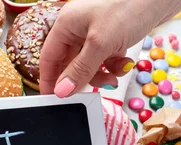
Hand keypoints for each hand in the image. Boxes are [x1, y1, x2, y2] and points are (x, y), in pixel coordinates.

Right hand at [40, 0, 180, 96]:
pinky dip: (114, 64)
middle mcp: (78, 27)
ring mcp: (96, 30)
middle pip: (70, 62)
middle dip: (82, 78)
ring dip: (101, 73)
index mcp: (66, 24)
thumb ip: (80, 70)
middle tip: (90, 91)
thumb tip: (62, 90)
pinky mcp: (113, 33)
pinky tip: (124, 64)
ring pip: (89, 62)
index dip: (49, 80)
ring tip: (114, 77)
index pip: (49, 58)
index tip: (52, 99)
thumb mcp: (101, 44)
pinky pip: (106, 57)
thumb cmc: (131, 4)